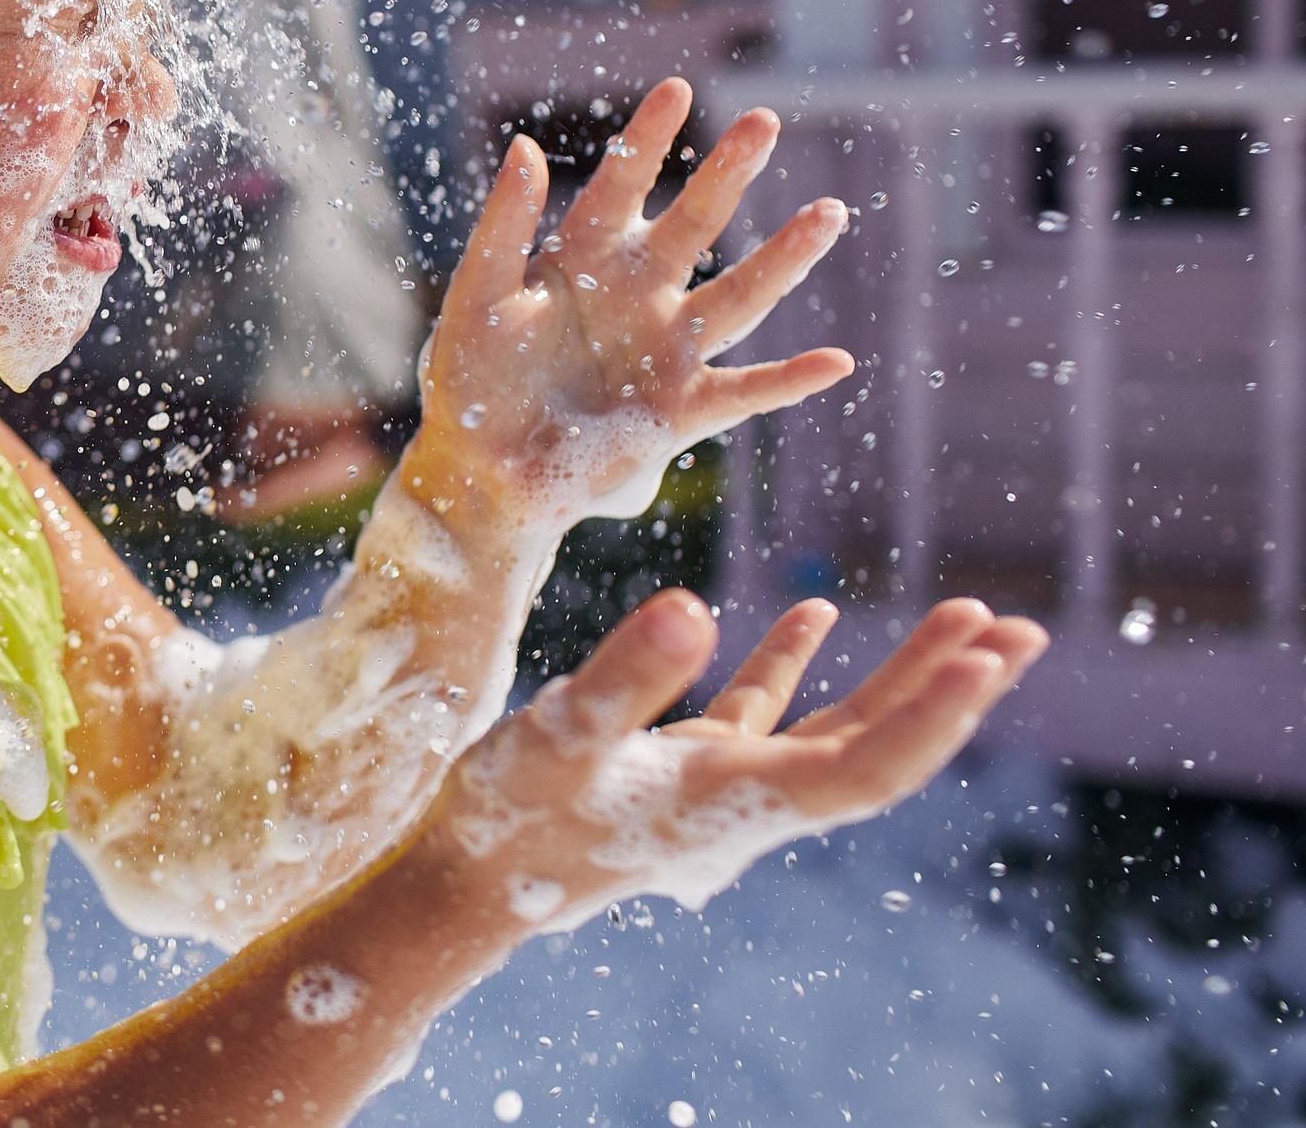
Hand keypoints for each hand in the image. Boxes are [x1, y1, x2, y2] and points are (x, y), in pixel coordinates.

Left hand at [401, 77, 853, 538]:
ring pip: (738, 296)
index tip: (677, 87)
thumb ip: (502, 225)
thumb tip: (524, 146)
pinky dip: (790, 381)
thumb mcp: (476, 296)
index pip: (622, 185)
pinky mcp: (679, 409)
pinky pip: (744, 391)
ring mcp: (665, 349)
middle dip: (728, 173)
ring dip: (785, 257)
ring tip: (829, 211)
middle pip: (694, 224)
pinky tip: (836, 363)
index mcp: (583, 260)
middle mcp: (637, 295)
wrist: (481, 469)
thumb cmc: (471, 383)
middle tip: (764, 121)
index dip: (648, 139)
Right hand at [419, 591, 1045, 931]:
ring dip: (904, 678)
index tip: (989, 659)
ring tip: (970, 619)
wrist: (464, 883)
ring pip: (836, 730)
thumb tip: (694, 606)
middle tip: (1024, 633)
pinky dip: (796, 665)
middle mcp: (749, 804)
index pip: (865, 767)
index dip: (935, 718)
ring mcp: (721, 788)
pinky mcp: (683, 770)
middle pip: (879, 751)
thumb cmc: (509, 818)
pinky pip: (765, 716)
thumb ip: (626, 673)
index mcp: (736, 803)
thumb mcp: (557, 736)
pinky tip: (819, 612)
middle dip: (953, 694)